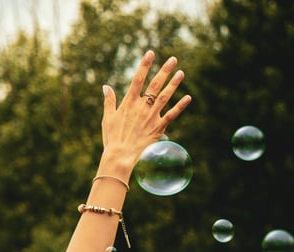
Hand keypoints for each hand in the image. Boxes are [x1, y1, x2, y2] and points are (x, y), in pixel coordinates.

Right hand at [100, 50, 191, 170]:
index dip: (144, 65)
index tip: (151, 53)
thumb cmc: (112, 139)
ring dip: (174, 84)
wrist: (120, 156)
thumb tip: (105, 86)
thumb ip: (109, 101)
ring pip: (165, 96)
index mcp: (128, 103)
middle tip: (173, 59)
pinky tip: (187, 97)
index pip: (137, 79)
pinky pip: (172, 115)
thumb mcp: (107, 118)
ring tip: (181, 73)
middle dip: (164, 70)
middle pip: (155, 85)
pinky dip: (180, 106)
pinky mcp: (158, 128)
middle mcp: (141, 107)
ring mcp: (151, 117)